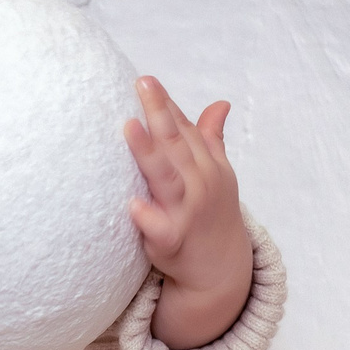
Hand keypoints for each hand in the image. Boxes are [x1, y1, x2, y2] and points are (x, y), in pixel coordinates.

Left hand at [125, 76, 252, 349]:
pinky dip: (148, 218)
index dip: (166, 105)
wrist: (220, 269)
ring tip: (129, 128)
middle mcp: (200, 184)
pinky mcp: (172, 241)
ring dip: (148, 153)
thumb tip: (221, 103)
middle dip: (159, 114)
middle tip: (141, 85)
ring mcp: (187, 212)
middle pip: (176, 145)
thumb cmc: (211, 215)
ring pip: (167, 178)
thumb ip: (211, 139)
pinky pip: (160, 229)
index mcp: (208, 166)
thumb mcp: (218, 176)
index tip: (147, 80)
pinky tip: (131, 205)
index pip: (184, 130)